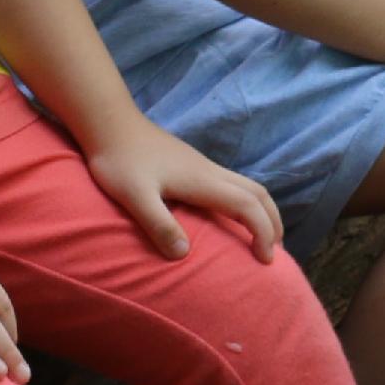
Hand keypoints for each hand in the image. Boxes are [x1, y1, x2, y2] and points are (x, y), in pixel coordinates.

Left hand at [83, 120, 286, 264]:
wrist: (111, 124)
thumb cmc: (120, 160)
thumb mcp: (134, 196)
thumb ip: (159, 224)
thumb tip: (185, 254)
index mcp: (203, 181)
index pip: (248, 206)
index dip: (263, 232)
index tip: (266, 260)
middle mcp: (211, 172)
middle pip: (258, 193)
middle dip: (272, 222)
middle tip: (273, 253)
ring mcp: (204, 166)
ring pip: (249, 186)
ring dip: (262, 211)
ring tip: (261, 237)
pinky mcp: (194, 165)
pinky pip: (235, 184)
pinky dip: (247, 203)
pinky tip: (231, 216)